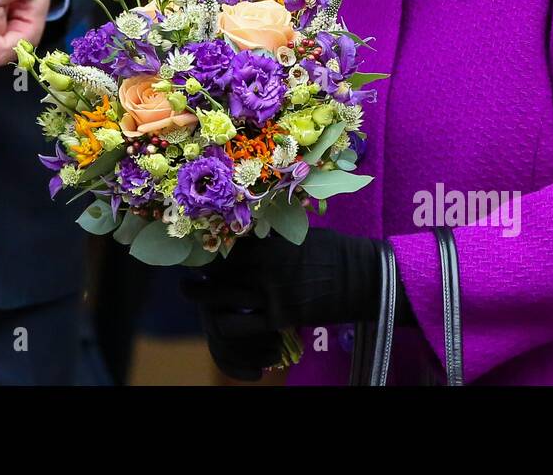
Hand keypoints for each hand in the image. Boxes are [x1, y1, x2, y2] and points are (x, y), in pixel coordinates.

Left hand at [181, 228, 383, 377]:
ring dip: (199, 295)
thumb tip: (254, 227)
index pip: (227, 240)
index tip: (197, 242)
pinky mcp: (279, 317)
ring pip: (220, 296)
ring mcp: (270, 292)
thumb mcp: (302, 233)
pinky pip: (240, 326)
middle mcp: (265, 265)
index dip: (208, 242)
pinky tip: (218, 321)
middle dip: (200, 268)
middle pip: (218, 267)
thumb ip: (275, 234)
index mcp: (271, 240)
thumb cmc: (336, 251)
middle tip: (189, 267)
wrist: (364, 278)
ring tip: (190, 292)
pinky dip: (224, 325)